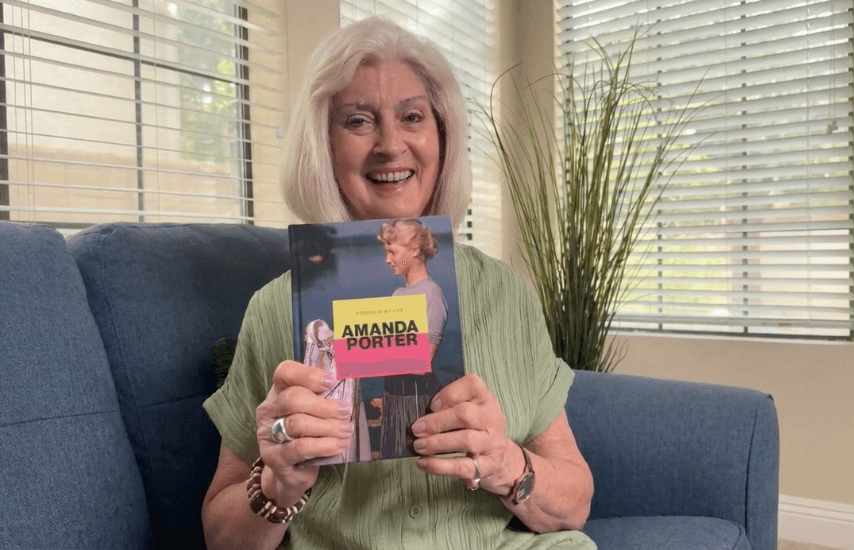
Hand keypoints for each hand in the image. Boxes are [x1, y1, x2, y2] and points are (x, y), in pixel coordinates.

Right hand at [254, 360, 352, 498]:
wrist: (293, 472)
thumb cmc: (308, 435)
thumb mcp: (314, 413)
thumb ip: (324, 397)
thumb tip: (348, 382)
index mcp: (278, 392)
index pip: (285, 372)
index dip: (308, 374)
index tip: (331, 382)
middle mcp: (268, 411)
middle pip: (293, 399)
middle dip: (325, 406)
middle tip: (347, 411)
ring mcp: (268, 435)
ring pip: (297, 424)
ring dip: (328, 426)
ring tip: (346, 430)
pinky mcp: (274, 458)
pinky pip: (301, 448)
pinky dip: (325, 445)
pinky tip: (341, 445)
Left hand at [410, 374, 515, 494]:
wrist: (501, 458)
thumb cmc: (475, 428)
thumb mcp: (468, 409)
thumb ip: (448, 406)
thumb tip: (420, 417)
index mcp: (485, 398)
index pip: (471, 385)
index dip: (448, 394)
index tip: (431, 405)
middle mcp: (492, 418)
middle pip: (466, 414)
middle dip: (437, 422)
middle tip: (416, 429)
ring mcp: (492, 443)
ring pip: (466, 441)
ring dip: (437, 443)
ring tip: (418, 446)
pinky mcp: (489, 466)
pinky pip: (464, 467)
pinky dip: (440, 466)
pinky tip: (423, 463)